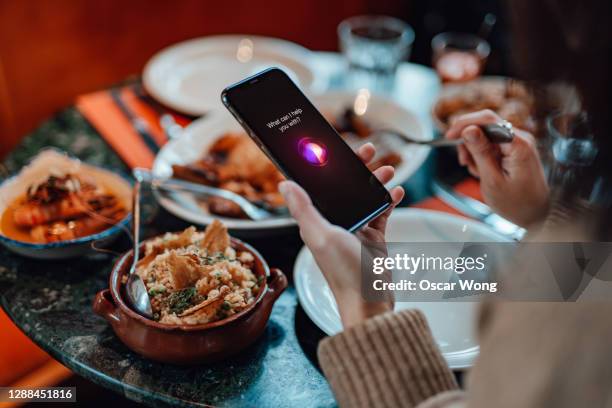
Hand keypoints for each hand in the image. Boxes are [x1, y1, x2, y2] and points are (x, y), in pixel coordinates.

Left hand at [279, 143, 403, 327]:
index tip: (336, 149)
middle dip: (357, 168)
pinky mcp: (373, 237)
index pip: (319, 186)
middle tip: (369, 150)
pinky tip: (397, 191)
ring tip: (388, 169)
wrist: (370, 300)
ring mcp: (355, 229)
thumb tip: (284, 184)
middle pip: (344, 187)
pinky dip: (389, 200)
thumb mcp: (321, 236)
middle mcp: (335, 223)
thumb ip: (304, 210)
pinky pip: (382, 212)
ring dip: (376, 181)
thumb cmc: (343, 272)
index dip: (327, 166)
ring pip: (365, 196)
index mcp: (318, 221)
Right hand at [446, 110, 548, 226]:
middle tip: (464, 162)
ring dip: (474, 150)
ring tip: (476, 171)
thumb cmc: (516, 203)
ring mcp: (518, 143)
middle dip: (469, 141)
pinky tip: (483, 171)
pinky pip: (492, 144)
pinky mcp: (514, 150)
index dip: (464, 124)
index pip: (488, 120)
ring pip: (486, 135)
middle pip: (485, 125)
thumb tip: (467, 129)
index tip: (449, 137)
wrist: (535, 215)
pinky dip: (482, 155)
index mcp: (518, 144)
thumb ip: (480, 152)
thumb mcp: (492, 180)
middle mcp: (520, 138)